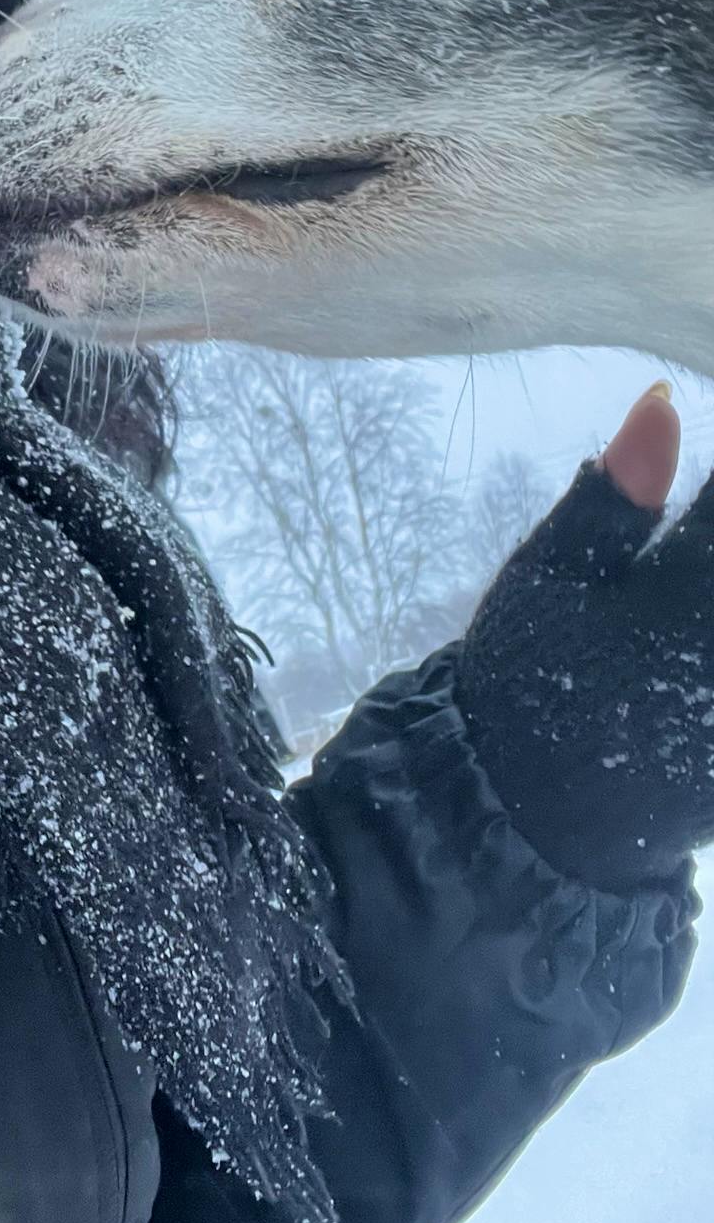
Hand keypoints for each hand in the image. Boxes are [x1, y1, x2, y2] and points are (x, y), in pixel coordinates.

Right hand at [456, 384, 713, 888]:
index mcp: (687, 596)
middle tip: (690, 536)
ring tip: (689, 576)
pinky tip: (692, 632)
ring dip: (711, 582)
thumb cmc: (527, 681)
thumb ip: (615, 496)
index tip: (706, 409)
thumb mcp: (549, 580)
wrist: (528, 821)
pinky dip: (711, 644)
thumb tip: (662, 402)